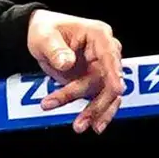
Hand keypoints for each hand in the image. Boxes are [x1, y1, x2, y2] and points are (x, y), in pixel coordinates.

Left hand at [26, 8, 123, 132]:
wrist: (41, 36)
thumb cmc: (45, 30)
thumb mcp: (44, 36)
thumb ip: (55, 49)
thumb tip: (67, 62)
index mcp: (98, 35)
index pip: (110, 55)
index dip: (114, 73)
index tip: (117, 90)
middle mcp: (106, 52)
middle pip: (109, 80)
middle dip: (97, 102)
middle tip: (80, 121)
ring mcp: (103, 68)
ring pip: (107, 94)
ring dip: (96, 112)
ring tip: (80, 127)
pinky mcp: (96, 81)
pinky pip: (101, 99)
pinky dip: (97, 112)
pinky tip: (92, 125)